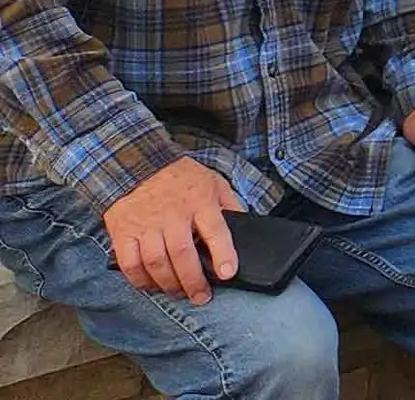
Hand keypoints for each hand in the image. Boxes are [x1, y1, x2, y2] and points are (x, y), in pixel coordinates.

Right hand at [103, 157, 241, 302]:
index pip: (215, 230)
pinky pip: (129, 263)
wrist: (137, 164)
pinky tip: (150, 287)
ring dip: (168, 284)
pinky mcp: (123, 232)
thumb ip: (230, 205)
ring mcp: (146, 225)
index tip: (227, 274)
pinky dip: (139, 280)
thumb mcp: (214, 182)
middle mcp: (173, 215)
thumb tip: (244, 227)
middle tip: (201, 297)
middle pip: (183, 254)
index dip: (223, 254)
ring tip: (179, 293)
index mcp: (200, 201)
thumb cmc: (181, 177)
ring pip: (157, 263)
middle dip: (193, 281)